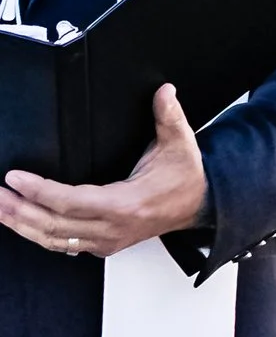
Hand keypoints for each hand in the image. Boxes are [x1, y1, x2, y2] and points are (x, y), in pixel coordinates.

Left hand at [0, 83, 209, 259]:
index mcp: (125, 205)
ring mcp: (105, 241)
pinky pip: (62, 245)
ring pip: (53, 240)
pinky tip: (20, 222)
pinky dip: (37, 234)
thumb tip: (164, 91)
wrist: (198, 205)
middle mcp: (112, 229)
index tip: (16, 178)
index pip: (71, 202)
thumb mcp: (180, 144)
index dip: (39, 191)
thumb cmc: (185, 178)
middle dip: (18, 210)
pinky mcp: (102, 245)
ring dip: (21, 224)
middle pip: (53, 226)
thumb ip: (169, 116)